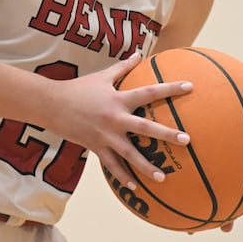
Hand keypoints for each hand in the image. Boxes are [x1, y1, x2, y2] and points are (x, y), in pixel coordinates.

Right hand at [53, 53, 192, 187]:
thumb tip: (140, 53)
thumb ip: (123, 67)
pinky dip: (123, 177)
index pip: (149, 93)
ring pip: (129, 154)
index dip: (170, 89)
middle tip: (187, 140)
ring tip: (163, 177)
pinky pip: (111, 165)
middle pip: (145, 128)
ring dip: (146, 166)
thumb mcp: (101, 76)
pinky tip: (135, 188)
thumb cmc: (78, 88)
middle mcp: (114, 119)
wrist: (51, 105)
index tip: (191, 87)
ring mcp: (105, 136)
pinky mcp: (95, 147)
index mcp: (118, 100)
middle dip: (166, 134)